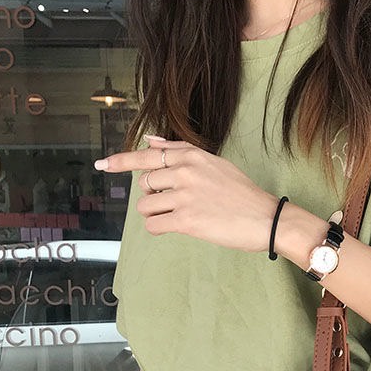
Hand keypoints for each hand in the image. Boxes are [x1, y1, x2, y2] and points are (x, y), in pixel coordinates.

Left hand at [94, 135, 278, 253]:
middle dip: (152, 196)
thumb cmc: (244, 195)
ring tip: (175, 216)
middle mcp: (185, 172)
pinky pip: (154, 225)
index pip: (148, 155)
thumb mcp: (215, 164)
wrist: (267, 218)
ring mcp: (184, 196)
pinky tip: (172, 228)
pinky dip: (158, 229)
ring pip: (146, 206)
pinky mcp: (186, 220)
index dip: (121, 161)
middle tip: (171, 204)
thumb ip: (182, 152)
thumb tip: (151, 141)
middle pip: (145, 183)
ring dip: (154, 214)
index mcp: (192, 156)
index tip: (103, 165)